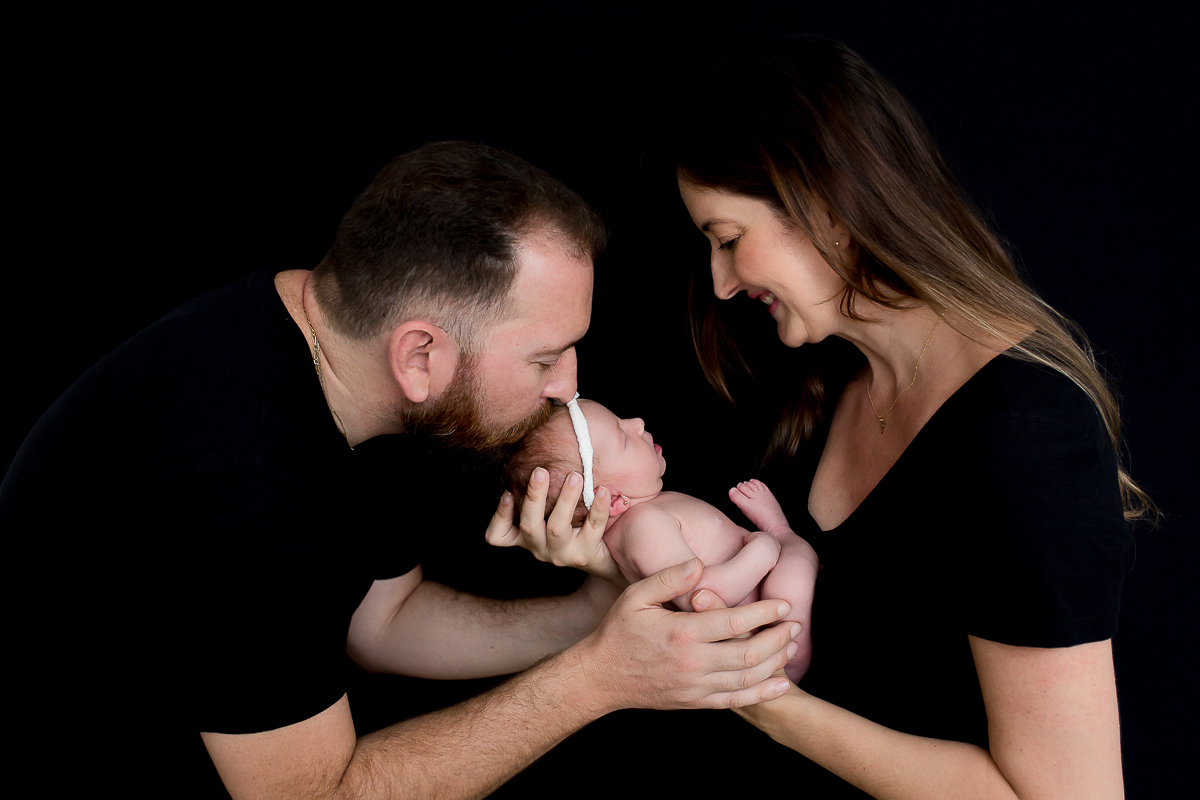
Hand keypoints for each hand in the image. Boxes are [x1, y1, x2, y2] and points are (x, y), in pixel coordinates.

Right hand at [486, 467, 626, 587]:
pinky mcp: (586, 555)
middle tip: (540, 471)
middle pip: (529, 525)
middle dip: (534, 496)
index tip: (507, 492)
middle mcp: (540, 548)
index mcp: (527, 537)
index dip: (500, 516)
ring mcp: (562, 554)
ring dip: (565, 499)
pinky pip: (592, 528)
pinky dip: (597, 507)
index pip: (500, 535)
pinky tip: (602, 490)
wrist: (604, 557)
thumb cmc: (573, 526)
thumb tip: (539, 447)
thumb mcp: (551, 513)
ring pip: (557, 527)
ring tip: (575, 476)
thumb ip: (541, 492)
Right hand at [577, 559, 798, 712]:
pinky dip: (762, 693)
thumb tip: (699, 564)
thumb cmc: (618, 632)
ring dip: (775, 663)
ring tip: (791, 646)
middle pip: (748, 653)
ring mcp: (695, 687)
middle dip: (778, 637)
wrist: (600, 677)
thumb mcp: (636, 596)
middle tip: (796, 623)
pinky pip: (735, 700)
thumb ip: (669, 578)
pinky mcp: (695, 702)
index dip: (764, 613)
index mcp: (681, 633)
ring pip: (746, 678)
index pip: (734, 622)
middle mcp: (692, 663)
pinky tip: (780, 684)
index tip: (783, 604)